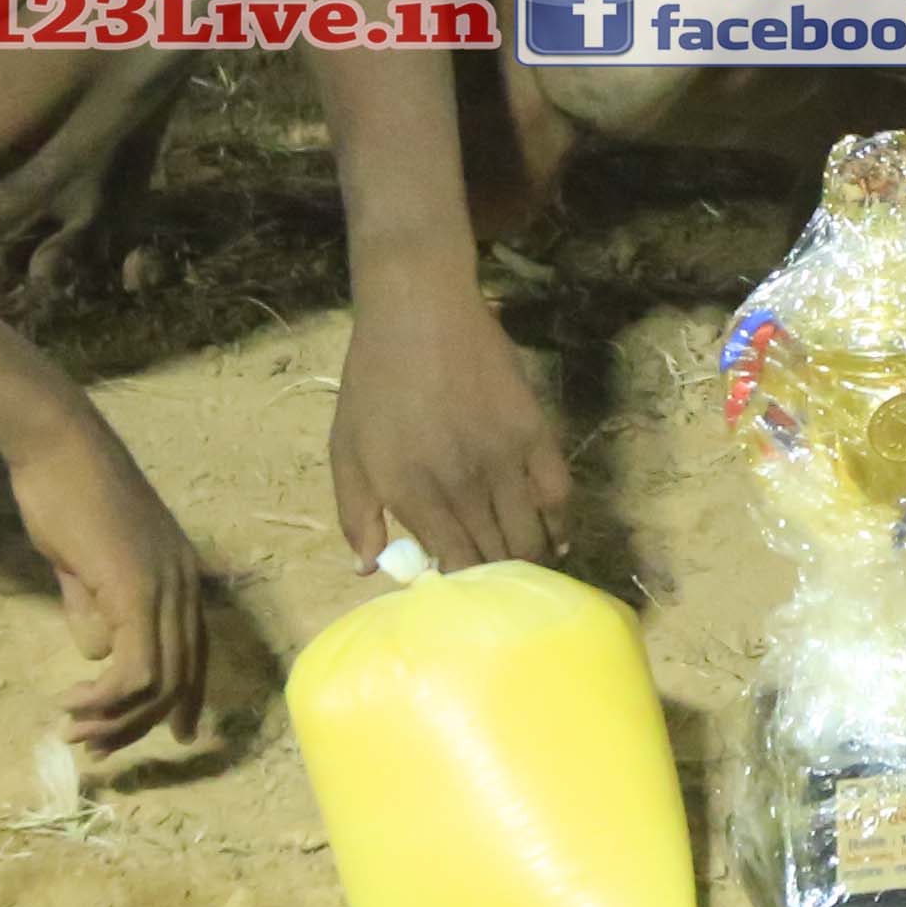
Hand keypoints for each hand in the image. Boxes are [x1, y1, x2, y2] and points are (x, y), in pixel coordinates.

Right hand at [3, 413, 213, 751]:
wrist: (57, 448)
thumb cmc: (64, 496)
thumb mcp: (82, 565)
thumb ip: (94, 609)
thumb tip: (95, 655)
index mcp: (179, 576)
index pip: (196, 653)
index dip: (183, 699)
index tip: (166, 736)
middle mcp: (184, 586)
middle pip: (182, 676)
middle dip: (141, 723)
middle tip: (98, 749)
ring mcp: (165, 588)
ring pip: (161, 681)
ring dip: (117, 719)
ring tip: (76, 730)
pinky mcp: (137, 592)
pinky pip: (136, 669)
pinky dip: (107, 698)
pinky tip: (73, 701)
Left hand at [328, 288, 574, 571]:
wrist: (418, 312)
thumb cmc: (374, 381)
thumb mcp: (346, 449)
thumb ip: (356, 514)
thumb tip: (370, 569)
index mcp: (413, 495)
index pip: (451, 564)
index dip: (461, 587)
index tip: (463, 593)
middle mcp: (462, 486)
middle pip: (494, 554)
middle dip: (498, 579)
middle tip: (498, 588)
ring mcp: (502, 459)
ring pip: (530, 532)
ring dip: (531, 557)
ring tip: (528, 570)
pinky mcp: (533, 432)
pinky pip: (557, 491)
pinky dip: (559, 520)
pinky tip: (556, 535)